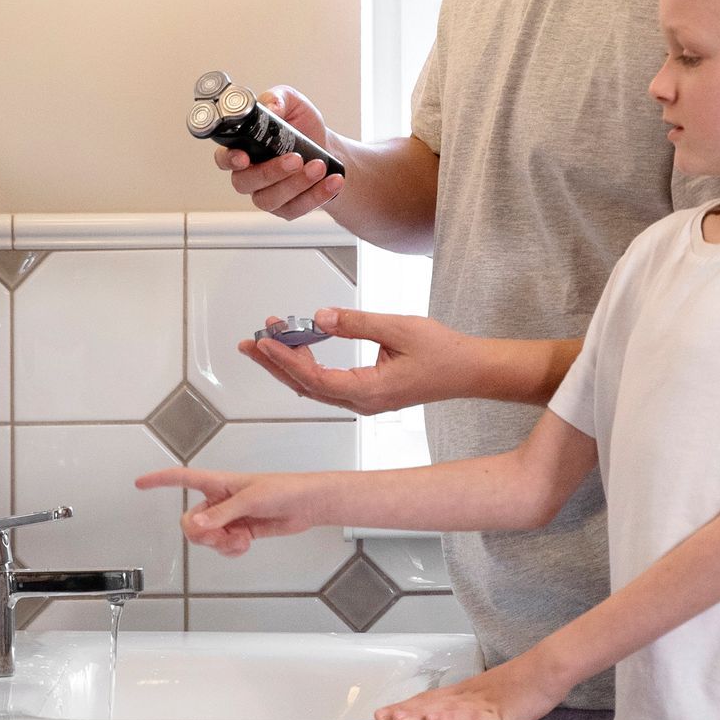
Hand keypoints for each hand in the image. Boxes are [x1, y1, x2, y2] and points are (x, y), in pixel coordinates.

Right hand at [135, 463, 328, 558]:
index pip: (181, 478)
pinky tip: (245, 543)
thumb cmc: (283, 489)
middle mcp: (219, 501)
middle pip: (190, 522)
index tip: (140, 483)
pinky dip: (231, 549)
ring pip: (206, 538)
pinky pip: (222, 547)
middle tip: (220, 535)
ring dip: (220, 544)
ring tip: (240, 538)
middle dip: (202, 534)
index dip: (159, 480)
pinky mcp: (239, 532)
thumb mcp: (250, 500)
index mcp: (218, 483)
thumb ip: (221, 515)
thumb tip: (195, 526)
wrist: (306, 505)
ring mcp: (228, 518)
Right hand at [214, 85, 344, 219]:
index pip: (224, 158)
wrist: (328, 151)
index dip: (229, 160)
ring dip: (297, 184)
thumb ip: (278, 98)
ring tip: (319, 166)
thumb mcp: (294, 104)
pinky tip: (332, 181)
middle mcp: (250, 175)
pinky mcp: (287, 209)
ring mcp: (266, 195)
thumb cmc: (304, 128)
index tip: (243, 158)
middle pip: (246, 182)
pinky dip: (317, 195)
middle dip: (271, 172)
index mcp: (244, 148)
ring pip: (271, 199)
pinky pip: (296, 208)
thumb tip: (271, 106)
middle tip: (296, 159)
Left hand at [239, 308, 472, 414]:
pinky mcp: (368, 394)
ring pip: (314, 386)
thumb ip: (356, 322)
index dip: (285, 358)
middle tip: (249, 342)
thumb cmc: (443, 352)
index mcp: (369, 391)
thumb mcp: (399, 328)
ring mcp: (364, 401)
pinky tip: (297, 349)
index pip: (314, 378)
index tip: (265, 339)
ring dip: (288, 364)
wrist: (470, 370)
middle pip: (305, 386)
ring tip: (265, 341)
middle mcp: (362, 402)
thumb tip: (319, 317)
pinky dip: (308, 366)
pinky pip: (328, 384)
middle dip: (274, 363)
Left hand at [374, 650, 567, 719]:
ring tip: (396, 719)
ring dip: (418, 714)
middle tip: (380, 718)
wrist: (548, 670)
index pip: (429, 700)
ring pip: (443, 709)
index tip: (385, 714)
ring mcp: (480, 703)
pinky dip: (450, 717)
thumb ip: (473, 710)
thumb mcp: (492, 698)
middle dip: (403, 711)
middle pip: (429, 703)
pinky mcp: (495, 713)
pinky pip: (469, 716)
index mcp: (465, 694)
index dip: (406, 707)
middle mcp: (467, 696)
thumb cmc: (525, 685)